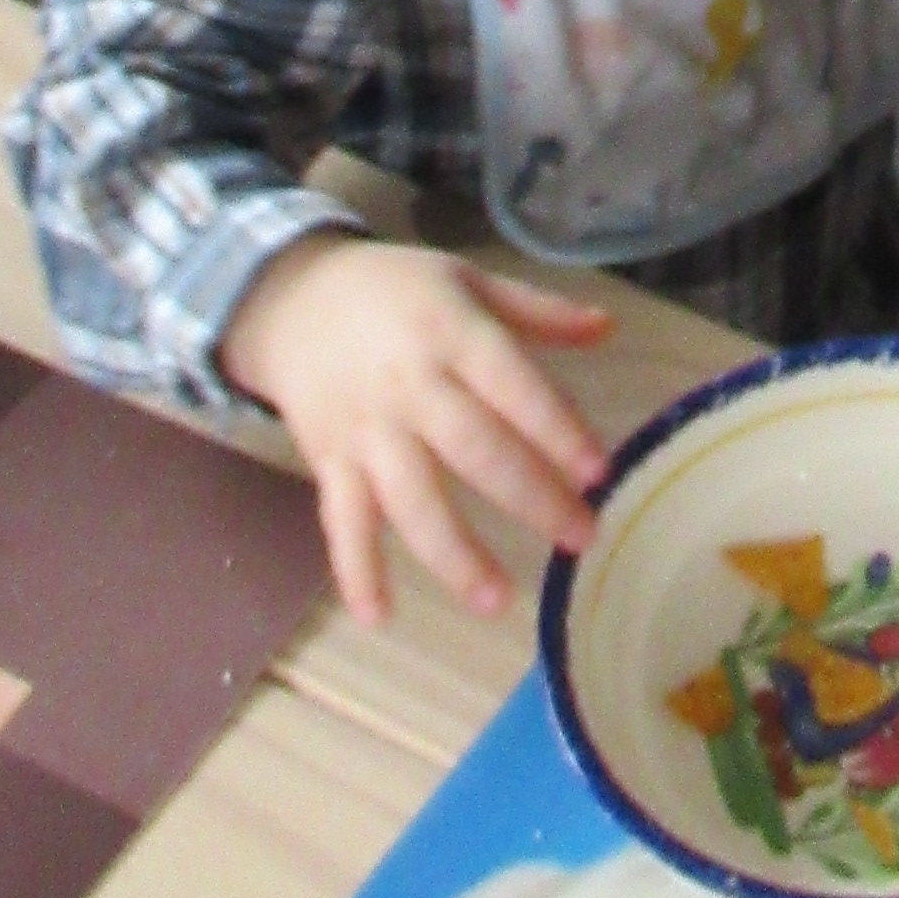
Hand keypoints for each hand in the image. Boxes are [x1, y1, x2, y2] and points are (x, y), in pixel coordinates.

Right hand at [217, 233, 610, 622]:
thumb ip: (537, 311)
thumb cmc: (394, 290)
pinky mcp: (329, 461)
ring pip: (412, 499)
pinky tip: (379, 617)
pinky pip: (342, 521)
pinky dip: (356, 570)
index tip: (599, 472)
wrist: (291, 298)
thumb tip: (608, 328)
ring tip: (500, 600)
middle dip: (531, 497)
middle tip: (581, 538)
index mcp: (451, 332)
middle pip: (474, 448)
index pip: (512, 385)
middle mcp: (409, 385)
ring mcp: (366, 429)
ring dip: (455, 554)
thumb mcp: (465, 280)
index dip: (557, 429)